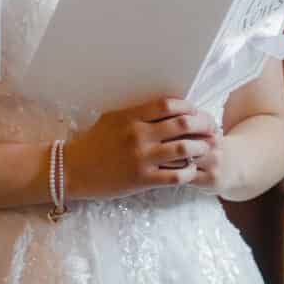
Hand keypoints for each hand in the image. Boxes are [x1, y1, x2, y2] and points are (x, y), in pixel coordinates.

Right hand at [63, 97, 218, 198]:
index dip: (188, 106)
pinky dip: (188, 172)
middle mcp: (139, 134)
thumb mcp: (111, 119)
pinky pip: (174, 175)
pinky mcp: (141, 179)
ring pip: (183, 149)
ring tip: (207, 149)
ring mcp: (141, 158)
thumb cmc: (91, 144)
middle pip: (182, 124)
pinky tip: (192, 171)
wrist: (73, 170)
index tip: (196, 111)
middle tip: (211, 129)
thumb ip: (135, 113)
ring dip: (200, 148)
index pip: (168, 105)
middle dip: (203, 125)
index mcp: (131, 117)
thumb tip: (160, 108)